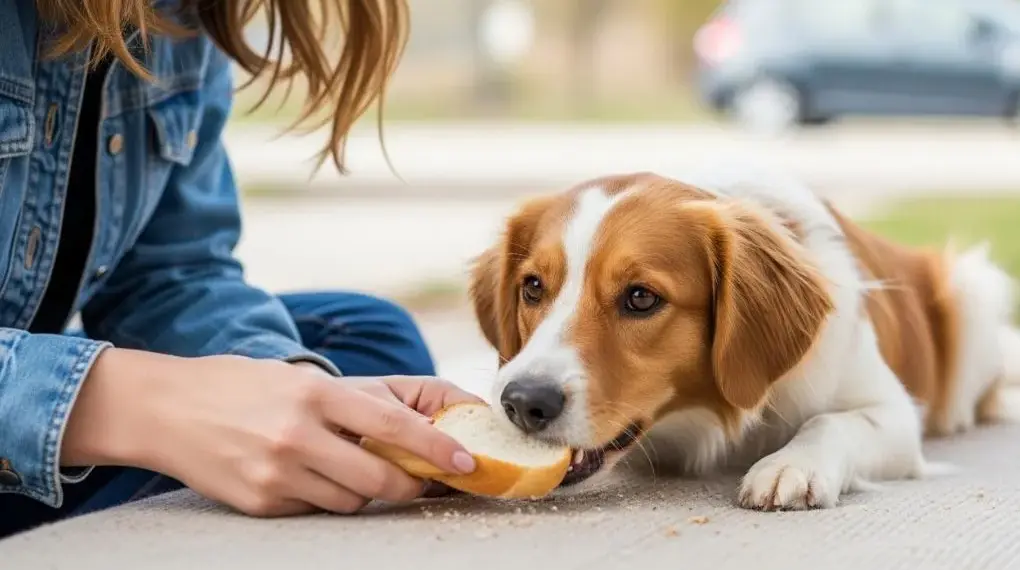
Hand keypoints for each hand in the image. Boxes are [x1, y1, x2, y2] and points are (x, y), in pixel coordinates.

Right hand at [63, 349, 481, 516]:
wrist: (164, 408)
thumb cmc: (242, 386)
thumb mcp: (300, 378)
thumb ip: (354, 403)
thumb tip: (411, 428)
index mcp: (316, 393)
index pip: (394, 428)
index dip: (437, 449)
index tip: (466, 463)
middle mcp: (298, 435)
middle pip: (379, 480)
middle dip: (407, 486)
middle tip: (415, 480)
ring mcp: (276, 473)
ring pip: (350, 502)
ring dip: (361, 492)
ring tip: (341, 466)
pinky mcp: (259, 503)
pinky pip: (314, 511)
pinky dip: (322, 499)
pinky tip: (305, 476)